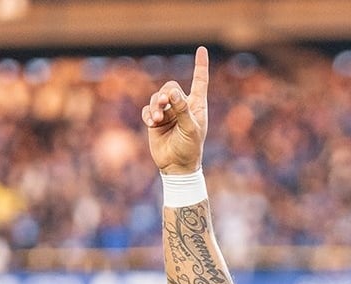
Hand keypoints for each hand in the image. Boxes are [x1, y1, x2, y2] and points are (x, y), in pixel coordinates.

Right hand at [142, 46, 209, 174]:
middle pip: (171, 87)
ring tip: (158, 119)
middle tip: (164, 103)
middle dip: (166, 94)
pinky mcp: (156, 121)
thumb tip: (172, 92)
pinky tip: (152, 122)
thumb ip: (182, 110)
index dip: (200, 66)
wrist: (177, 166)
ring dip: (156, 105)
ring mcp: (168, 113)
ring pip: (157, 97)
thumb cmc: (190, 149)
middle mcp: (182, 107)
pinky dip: (148, 114)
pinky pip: (148, 110)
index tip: (201, 49)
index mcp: (197, 106)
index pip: (199, 82)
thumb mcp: (190, 129)